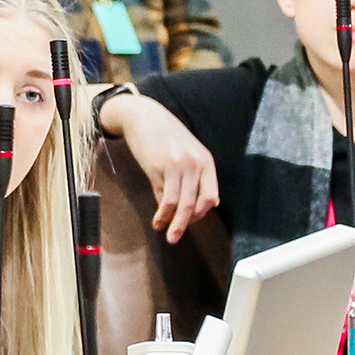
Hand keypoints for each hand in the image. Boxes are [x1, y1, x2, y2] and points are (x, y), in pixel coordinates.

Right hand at [98, 94, 217, 242]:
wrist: (144, 116)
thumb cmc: (164, 137)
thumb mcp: (184, 155)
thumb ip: (190, 179)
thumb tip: (190, 210)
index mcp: (206, 162)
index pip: (211, 197)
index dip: (200, 214)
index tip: (190, 222)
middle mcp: (195, 164)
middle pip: (194, 204)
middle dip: (185, 225)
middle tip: (175, 238)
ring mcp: (178, 166)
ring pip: (179, 204)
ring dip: (172, 223)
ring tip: (164, 232)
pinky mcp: (159, 167)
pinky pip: (163, 197)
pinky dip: (160, 213)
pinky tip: (156, 220)